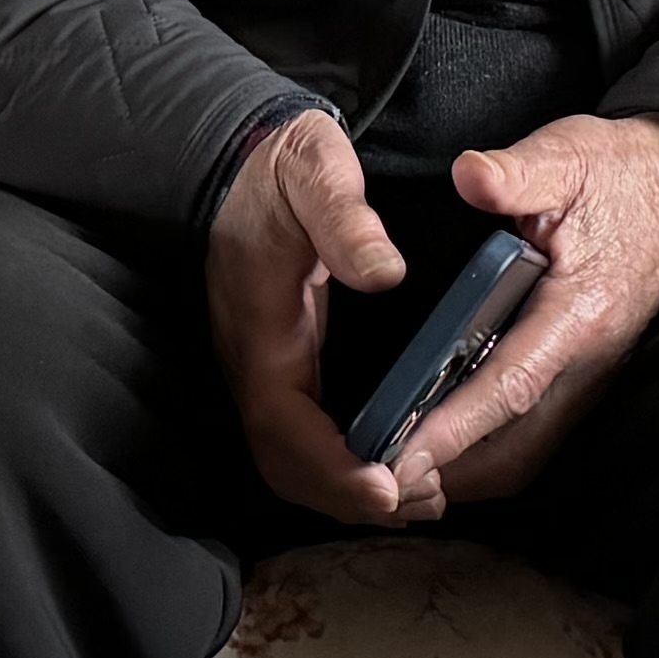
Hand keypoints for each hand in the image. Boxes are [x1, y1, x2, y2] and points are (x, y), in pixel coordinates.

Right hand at [205, 110, 422, 527]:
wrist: (242, 155)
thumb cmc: (281, 166)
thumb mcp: (316, 170)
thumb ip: (347, 218)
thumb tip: (386, 275)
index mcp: (259, 327)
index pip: (282, 421)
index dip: (330, 465)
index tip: (385, 486)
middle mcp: (254, 360)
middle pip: (284, 461)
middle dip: (343, 496)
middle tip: (416, 503)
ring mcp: (264, 366)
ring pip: (290, 459)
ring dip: (344, 492)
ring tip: (415, 500)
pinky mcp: (282, 364)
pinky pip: (301, 437)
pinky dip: (340, 470)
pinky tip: (389, 473)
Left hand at [407, 115, 658, 511]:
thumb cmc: (622, 174)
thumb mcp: (570, 156)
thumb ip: (518, 171)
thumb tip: (470, 175)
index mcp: (580, 312)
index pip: (511, 385)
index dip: (455, 427)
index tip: (403, 455)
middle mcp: (589, 361)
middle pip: (516, 448)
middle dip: (449, 473)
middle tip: (380, 481)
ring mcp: (590, 376)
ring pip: (525, 454)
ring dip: (465, 473)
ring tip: (399, 474)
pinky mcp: (584, 377)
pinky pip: (533, 437)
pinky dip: (485, 454)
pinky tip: (441, 445)